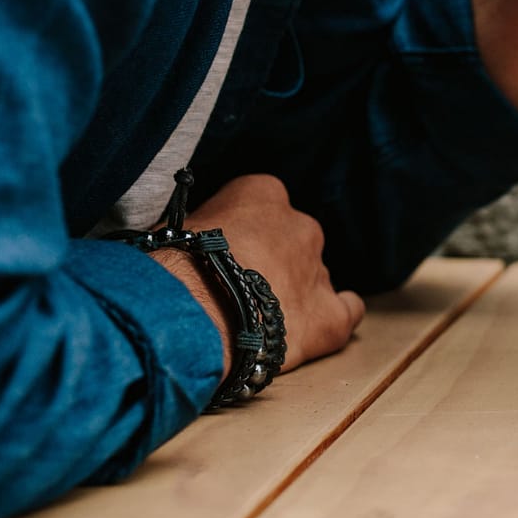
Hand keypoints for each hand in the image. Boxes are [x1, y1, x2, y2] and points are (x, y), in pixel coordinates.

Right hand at [152, 174, 365, 375]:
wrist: (189, 316)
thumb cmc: (171, 268)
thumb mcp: (176, 228)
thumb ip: (201, 228)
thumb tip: (193, 243)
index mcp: (264, 193)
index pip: (259, 204)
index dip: (240, 232)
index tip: (222, 251)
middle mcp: (301, 225)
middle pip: (290, 241)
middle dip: (269, 262)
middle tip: (236, 289)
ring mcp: (318, 270)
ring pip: (311, 277)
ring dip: (291, 293)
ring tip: (257, 321)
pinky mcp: (328, 317)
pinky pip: (346, 312)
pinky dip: (335, 316)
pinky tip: (319, 324)